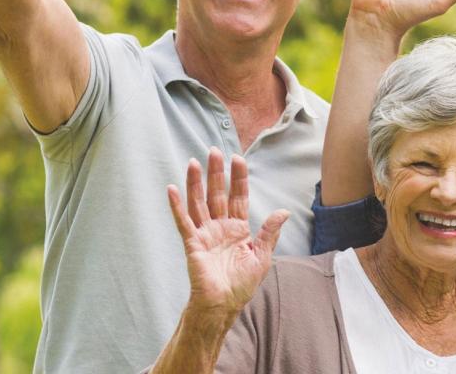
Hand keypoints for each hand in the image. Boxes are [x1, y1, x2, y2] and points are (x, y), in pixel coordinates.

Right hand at [167, 148, 288, 314]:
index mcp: (238, 228)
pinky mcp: (193, 244)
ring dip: (195, 183)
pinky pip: (183, 222)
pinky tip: (172, 189)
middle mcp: (220, 227)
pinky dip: (177, 206)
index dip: (238, 178)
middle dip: (216, 173)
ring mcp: (205, 234)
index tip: (238, 158)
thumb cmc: (242, 284)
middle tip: (214, 151)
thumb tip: (283, 211)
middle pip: (217, 194)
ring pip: (199, 202)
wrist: (224, 304)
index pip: (238, 197)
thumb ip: (269, 232)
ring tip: (193, 162)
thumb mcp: (262, 256)